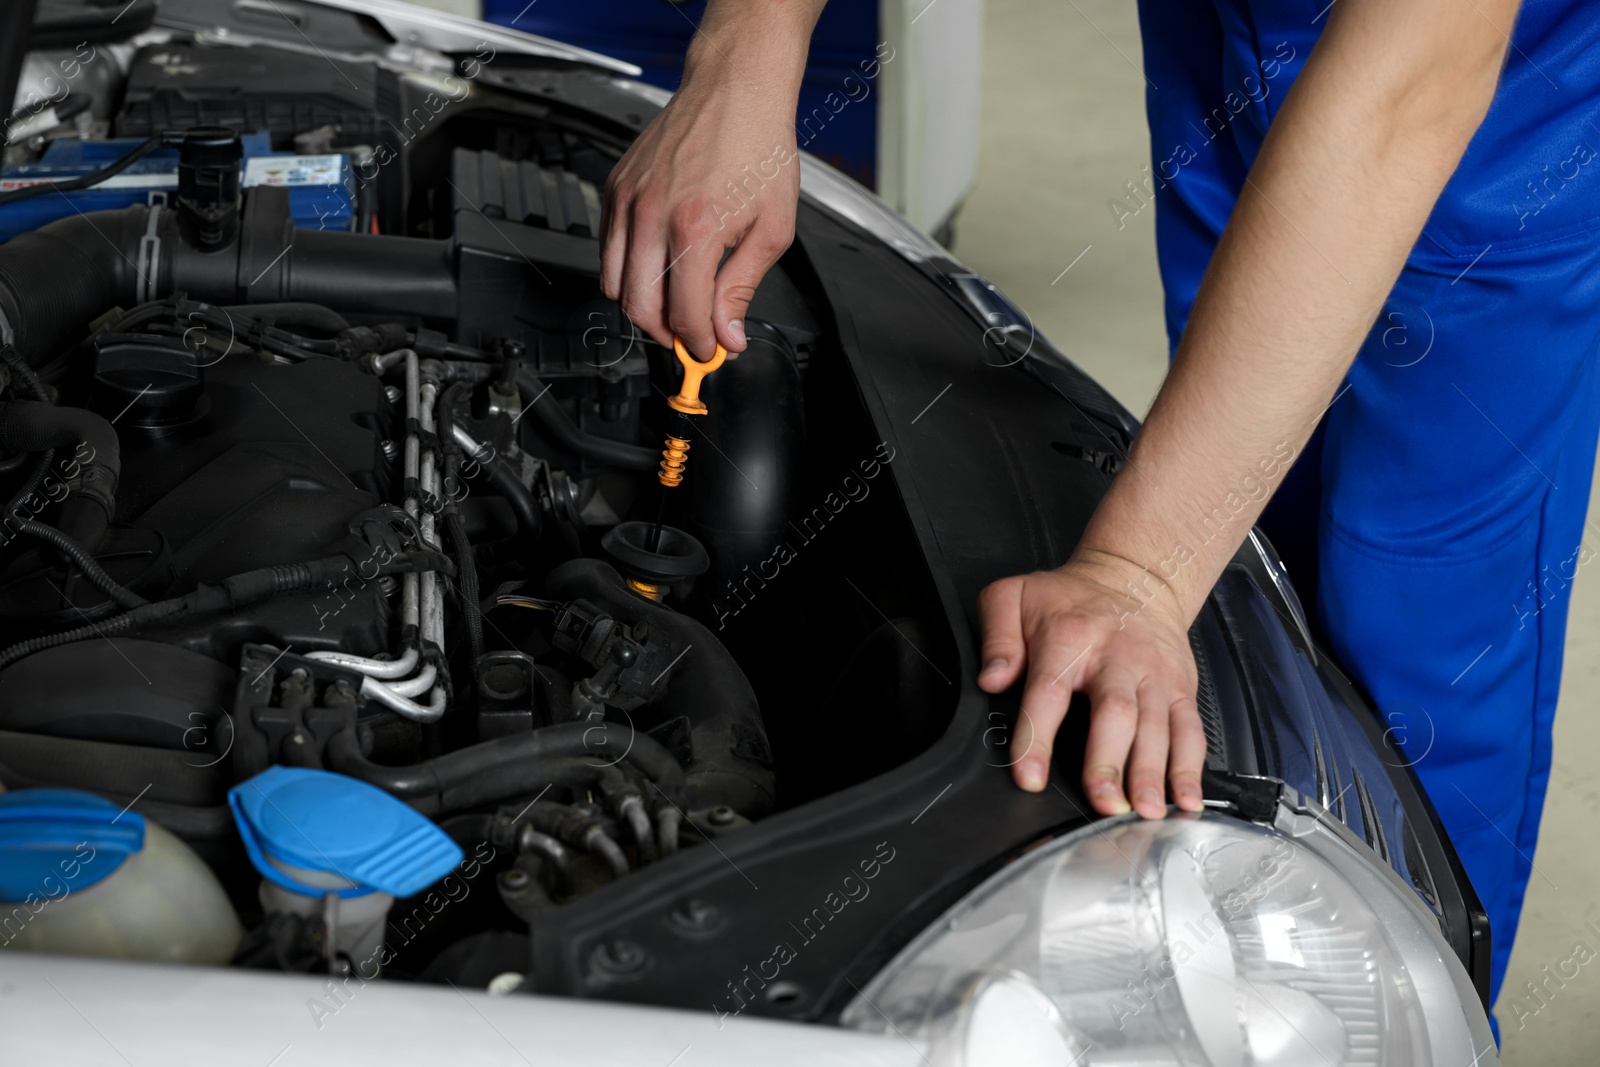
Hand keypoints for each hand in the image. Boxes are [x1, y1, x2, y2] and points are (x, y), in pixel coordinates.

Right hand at [600, 68, 800, 361]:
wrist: (735, 90)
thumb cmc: (758, 147)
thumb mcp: (772, 228)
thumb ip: (743, 287)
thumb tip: (728, 334)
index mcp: (697, 227)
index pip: (685, 314)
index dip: (698, 344)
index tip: (710, 350)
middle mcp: (653, 214)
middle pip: (639, 308)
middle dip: (666, 334)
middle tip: (689, 337)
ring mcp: (628, 200)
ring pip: (614, 284)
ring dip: (642, 307)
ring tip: (672, 306)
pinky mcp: (615, 188)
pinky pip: (607, 251)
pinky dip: (627, 272)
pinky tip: (657, 269)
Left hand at [977, 549, 1205, 818]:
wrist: (1135, 579)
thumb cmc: (1071, 600)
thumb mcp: (1014, 597)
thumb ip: (997, 639)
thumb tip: (992, 679)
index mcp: (1068, 638)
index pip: (1048, 692)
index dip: (1037, 738)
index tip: (1030, 777)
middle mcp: (1116, 657)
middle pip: (1115, 713)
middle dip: (1109, 763)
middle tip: (1104, 804)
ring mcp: (1154, 674)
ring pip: (1157, 726)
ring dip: (1152, 773)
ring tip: (1147, 811)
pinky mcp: (1182, 688)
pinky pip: (1190, 731)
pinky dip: (1189, 769)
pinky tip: (1186, 799)